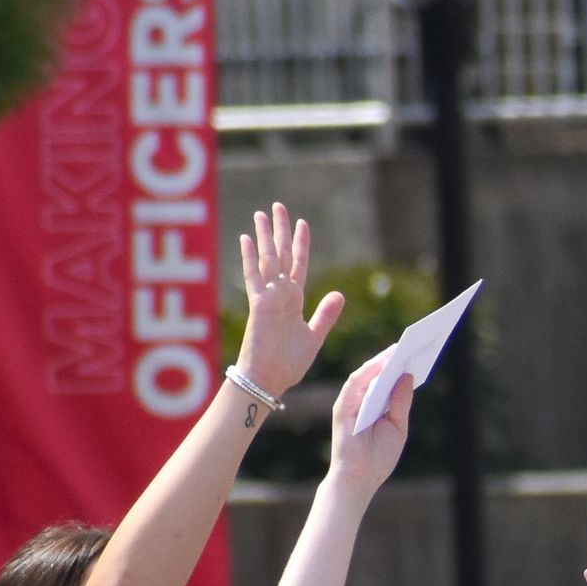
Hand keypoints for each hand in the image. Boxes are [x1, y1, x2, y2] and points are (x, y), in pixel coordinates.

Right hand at [232, 205, 347, 395]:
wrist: (271, 379)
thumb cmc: (289, 363)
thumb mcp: (315, 335)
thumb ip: (325, 314)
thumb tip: (338, 293)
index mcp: (293, 300)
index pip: (298, 264)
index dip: (300, 244)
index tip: (301, 223)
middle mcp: (280, 294)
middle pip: (281, 254)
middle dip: (280, 230)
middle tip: (278, 206)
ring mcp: (268, 297)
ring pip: (267, 259)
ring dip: (266, 236)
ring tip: (263, 213)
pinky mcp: (259, 304)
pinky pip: (254, 277)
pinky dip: (250, 257)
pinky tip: (247, 238)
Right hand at [324, 350, 416, 493]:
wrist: (359, 478)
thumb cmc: (379, 457)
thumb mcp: (398, 426)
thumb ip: (401, 402)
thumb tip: (408, 375)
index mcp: (378, 405)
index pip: (390, 379)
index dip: (404, 364)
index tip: (422, 350)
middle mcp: (364, 399)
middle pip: (380, 373)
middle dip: (396, 357)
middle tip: (416, 341)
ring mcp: (352, 401)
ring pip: (367, 373)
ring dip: (383, 359)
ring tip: (402, 347)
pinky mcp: (342, 406)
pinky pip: (354, 383)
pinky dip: (368, 371)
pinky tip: (383, 362)